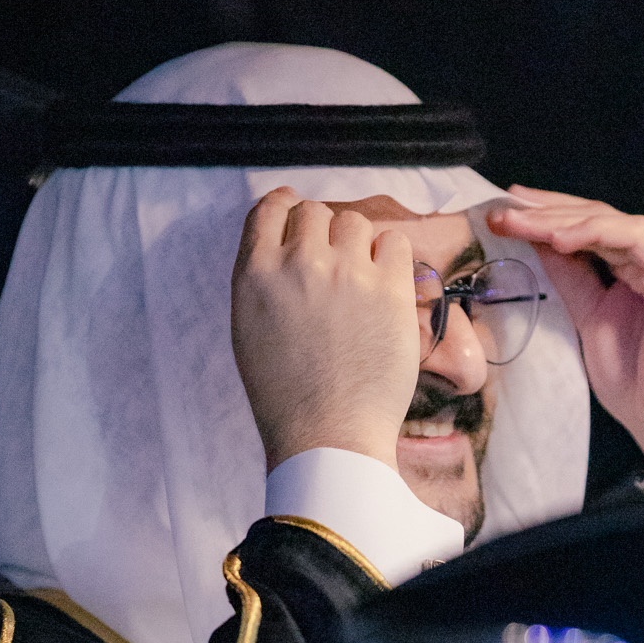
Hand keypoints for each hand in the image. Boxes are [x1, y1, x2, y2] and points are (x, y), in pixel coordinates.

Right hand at [231, 188, 419, 471]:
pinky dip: (391, 258)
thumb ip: (262, 281)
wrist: (327, 436)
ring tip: (360, 283)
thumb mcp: (248, 331)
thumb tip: (284, 246)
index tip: (297, 212)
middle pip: (315, 213)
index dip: (287, 206)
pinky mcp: (389, 290)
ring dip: (358, 245)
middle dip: (324, 234)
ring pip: (355, 222)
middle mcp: (298, 264)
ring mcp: (345, 273)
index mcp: (255, 274)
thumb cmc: (286, 397)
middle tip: (334, 268)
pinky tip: (386, 288)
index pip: (269, 209)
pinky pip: (395, 243)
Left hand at [486, 186, 643, 471]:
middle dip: (545, 210)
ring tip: (516, 222)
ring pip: (610, 220)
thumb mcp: (592, 319)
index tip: (504, 216)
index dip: (549, 216)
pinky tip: (555, 237)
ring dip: (558, 219)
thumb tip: (538, 243)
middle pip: (599, 215)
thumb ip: (572, 279)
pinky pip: (630, 235)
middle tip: (500, 210)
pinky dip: (591, 232)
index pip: (594, 225)